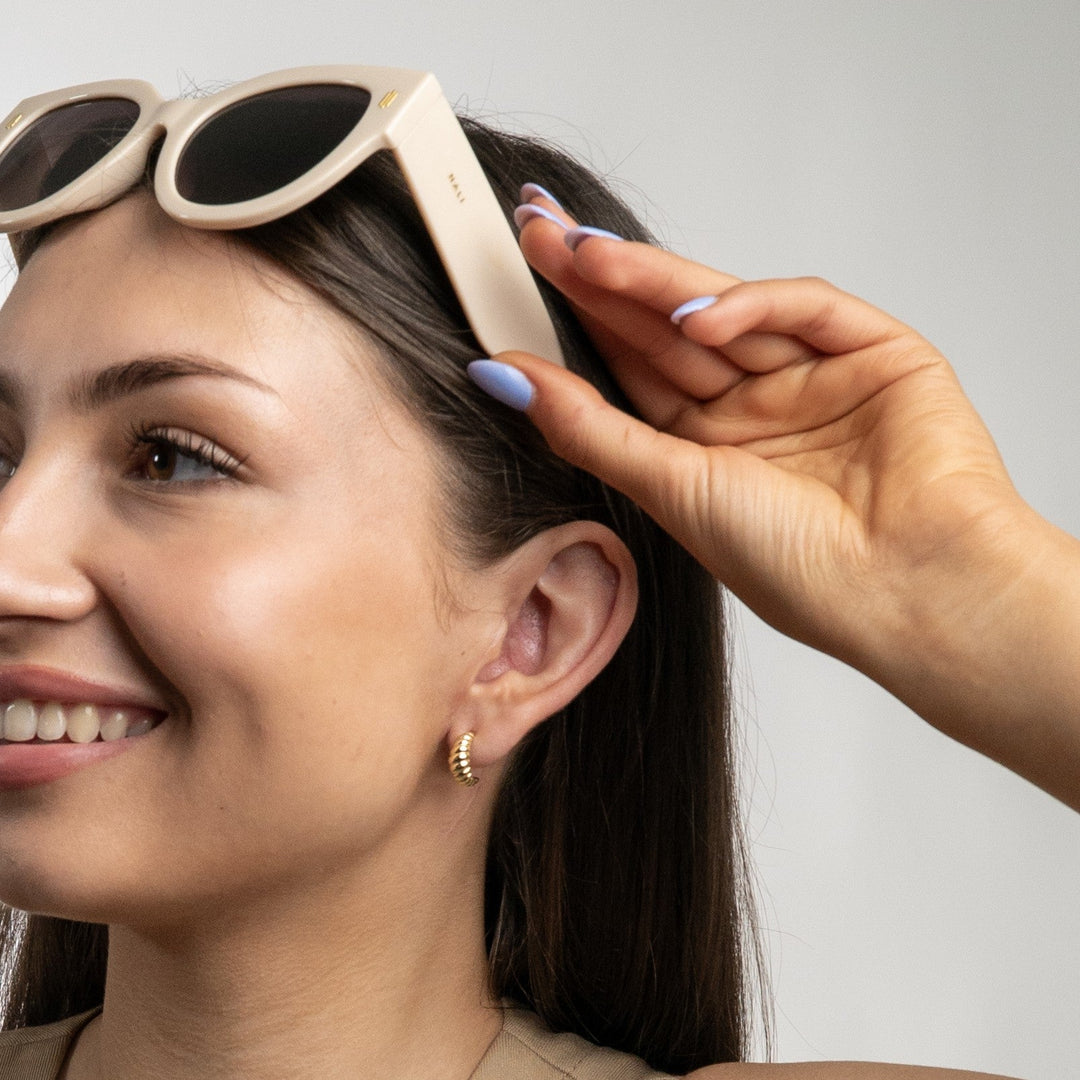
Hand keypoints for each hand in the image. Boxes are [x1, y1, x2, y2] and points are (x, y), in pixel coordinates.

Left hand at [496, 196, 1017, 670]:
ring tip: (587, 254)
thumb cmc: (798, 566)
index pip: (631, 366)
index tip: (520, 279)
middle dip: (604, 280)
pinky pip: (804, 308)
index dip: (577, 321)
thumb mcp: (671, 491)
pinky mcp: (876, 353)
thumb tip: (505, 377)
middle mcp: (754, 407)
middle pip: (666, 328)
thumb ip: (588, 428)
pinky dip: (752, 304)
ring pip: (725, 309)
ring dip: (656, 280)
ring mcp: (814, 376)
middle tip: (541, 231)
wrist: (911, 593)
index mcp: (706, 447)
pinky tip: (694, 315)